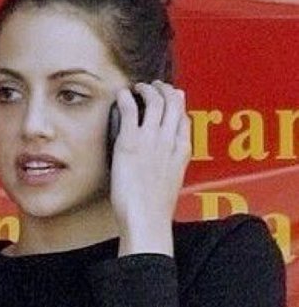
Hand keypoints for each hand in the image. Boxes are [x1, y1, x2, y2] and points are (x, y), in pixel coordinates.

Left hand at [110, 81, 190, 256]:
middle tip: (155, 86)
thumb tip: (169, 160)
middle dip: (165, 90)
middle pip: (172, 104)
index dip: (178, 103)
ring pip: (155, 102)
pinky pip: (130, 111)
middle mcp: (168, 141)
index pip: (184, 118)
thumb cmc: (154, 210)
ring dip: (147, 90)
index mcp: (181, 151)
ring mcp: (150, 140)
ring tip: (139, 87)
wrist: (146, 220)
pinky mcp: (130, 144)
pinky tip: (122, 94)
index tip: (172, 97)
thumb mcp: (172, 184)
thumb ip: (172, 166)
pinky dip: (127, 98)